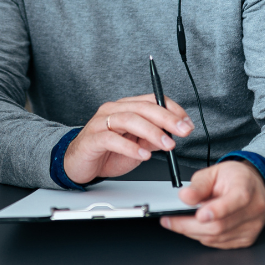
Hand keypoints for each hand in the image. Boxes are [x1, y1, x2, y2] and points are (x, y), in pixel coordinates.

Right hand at [63, 94, 193, 184]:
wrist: (78, 164)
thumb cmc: (106, 152)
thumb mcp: (136, 146)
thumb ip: (152, 139)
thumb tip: (172, 135)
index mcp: (126, 107)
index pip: (152, 100)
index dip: (172, 109)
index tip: (187, 123)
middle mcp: (113, 110)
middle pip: (143, 107)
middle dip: (167, 118)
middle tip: (183, 131)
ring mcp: (101, 122)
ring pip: (129, 119)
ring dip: (152, 132)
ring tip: (167, 145)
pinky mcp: (92, 138)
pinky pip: (112, 139)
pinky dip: (130, 147)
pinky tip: (143, 155)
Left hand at [161, 161, 264, 248]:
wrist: (252, 186)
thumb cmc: (233, 178)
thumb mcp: (212, 172)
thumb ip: (198, 185)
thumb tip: (185, 197)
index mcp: (246, 186)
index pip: (236, 200)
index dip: (218, 209)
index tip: (200, 214)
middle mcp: (254, 208)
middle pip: (221, 225)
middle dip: (190, 225)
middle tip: (170, 220)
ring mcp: (252, 226)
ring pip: (217, 237)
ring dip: (193, 232)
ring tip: (179, 222)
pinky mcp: (247, 239)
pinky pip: (220, 243)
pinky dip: (204, 236)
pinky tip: (197, 226)